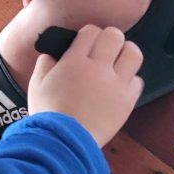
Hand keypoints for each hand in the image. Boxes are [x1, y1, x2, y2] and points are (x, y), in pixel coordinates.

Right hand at [28, 26, 143, 147]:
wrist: (64, 142)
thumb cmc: (47, 113)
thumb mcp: (36, 84)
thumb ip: (45, 63)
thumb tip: (53, 55)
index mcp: (75, 60)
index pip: (91, 31)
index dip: (88, 34)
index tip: (85, 43)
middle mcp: (99, 67)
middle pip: (115, 36)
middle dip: (109, 38)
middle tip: (103, 49)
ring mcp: (117, 84)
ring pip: (134, 54)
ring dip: (126, 53)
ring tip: (118, 62)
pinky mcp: (127, 101)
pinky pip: (137, 81)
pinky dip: (130, 80)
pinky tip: (119, 86)